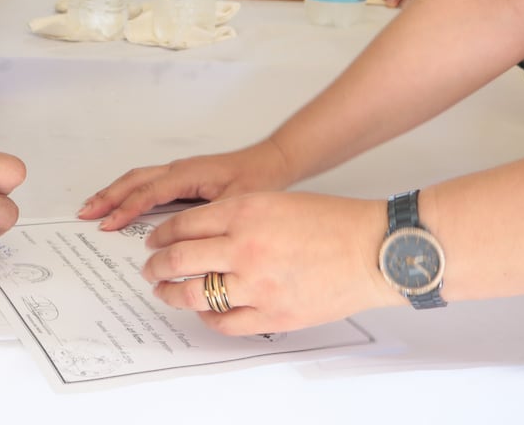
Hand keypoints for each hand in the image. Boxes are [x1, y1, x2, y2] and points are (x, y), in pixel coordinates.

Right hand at [76, 140, 298, 230]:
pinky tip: (121, 204)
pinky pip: (146, 182)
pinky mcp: (181, 177)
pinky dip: (127, 192)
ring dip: (113, 193)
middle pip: (132, 181)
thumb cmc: (258, 179)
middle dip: (107, 197)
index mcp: (187, 174)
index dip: (125, 210)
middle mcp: (177, 169)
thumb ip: (208, 220)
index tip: (107, 225)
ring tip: (92, 208)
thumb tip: (184, 241)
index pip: (147, 193)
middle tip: (85, 214)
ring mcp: (177, 171)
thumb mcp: (236, 204)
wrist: (272, 160)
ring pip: (136, 180)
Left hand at [142, 192, 401, 333]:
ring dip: (170, 293)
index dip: (160, 235)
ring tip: (164, 291)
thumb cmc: (330, 222)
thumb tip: (194, 232)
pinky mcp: (273, 315)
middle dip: (156, 265)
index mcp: (242, 212)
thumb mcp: (271, 201)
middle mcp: (244, 247)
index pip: (181, 225)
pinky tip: (203, 310)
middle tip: (149, 268)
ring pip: (192, 294)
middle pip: (178, 259)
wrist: (374, 249)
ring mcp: (257, 284)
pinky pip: (224, 321)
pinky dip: (206, 316)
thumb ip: (231, 216)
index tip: (153, 241)